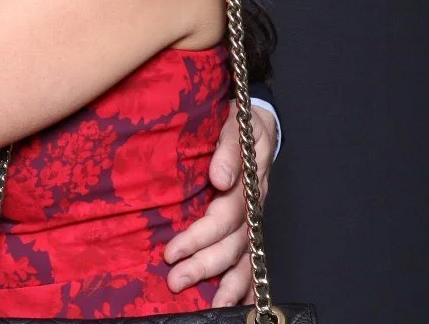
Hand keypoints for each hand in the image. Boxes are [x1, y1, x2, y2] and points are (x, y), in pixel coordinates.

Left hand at [162, 101, 275, 305]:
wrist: (257, 122)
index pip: (225, 216)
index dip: (199, 236)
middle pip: (232, 243)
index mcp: (248, 183)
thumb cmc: (241, 122)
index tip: (171, 251)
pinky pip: (251, 259)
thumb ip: (228, 148)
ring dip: (225, 283)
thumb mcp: (237, 124)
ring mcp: (253, 220)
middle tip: (175, 280)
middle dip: (204, 265)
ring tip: (208, 306)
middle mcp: (253, 207)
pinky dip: (245, 284)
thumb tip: (219, 178)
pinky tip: (234, 305)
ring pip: (243, 256)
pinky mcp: (250, 227)